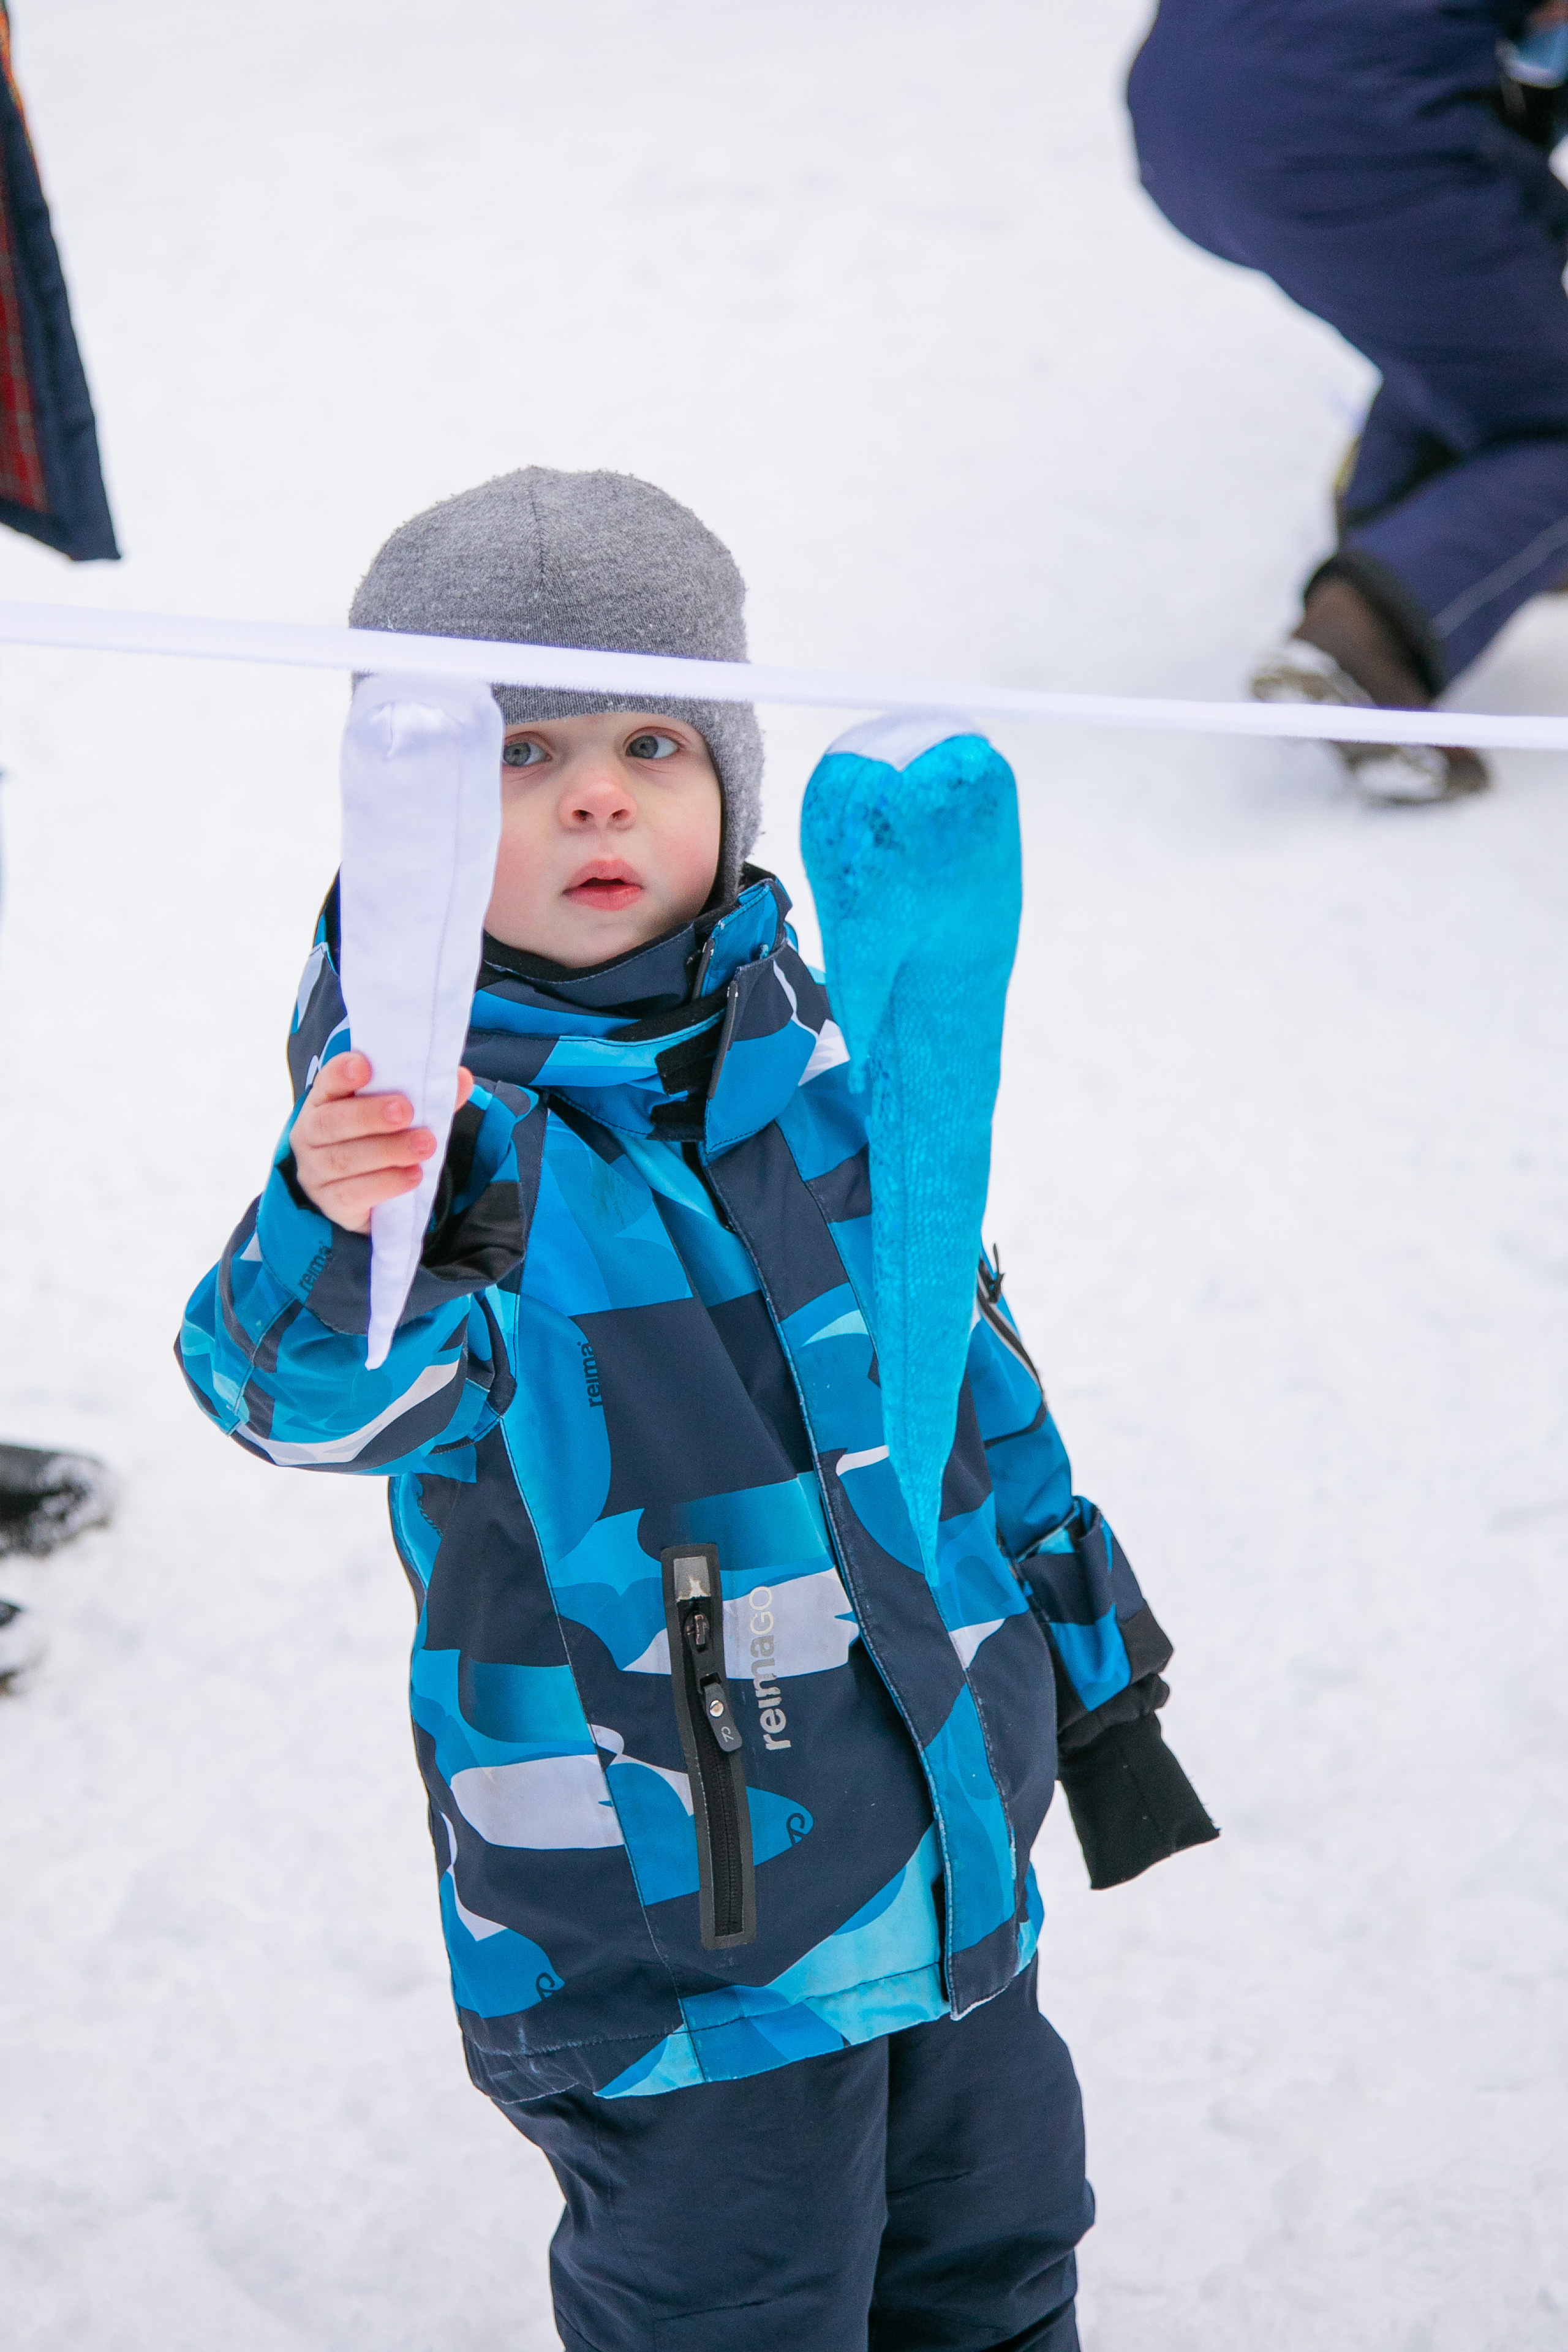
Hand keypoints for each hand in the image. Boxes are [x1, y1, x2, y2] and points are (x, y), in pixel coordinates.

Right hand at [290, 1050, 473, 1233]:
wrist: (363, 1193)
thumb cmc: (378, 1140)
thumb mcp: (397, 1115)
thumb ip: (426, 1098)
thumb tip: (462, 1079)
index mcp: (324, 1102)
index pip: (326, 1082)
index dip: (341, 1073)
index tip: (364, 1066)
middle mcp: (310, 1134)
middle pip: (332, 1122)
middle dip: (369, 1115)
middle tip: (405, 1111)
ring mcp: (316, 1171)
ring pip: (344, 1160)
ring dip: (388, 1152)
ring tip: (424, 1146)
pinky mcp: (330, 1202)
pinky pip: (353, 1194)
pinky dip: (386, 1184)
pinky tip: (413, 1176)